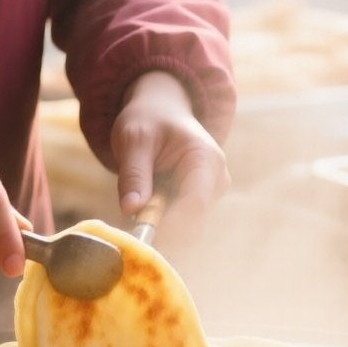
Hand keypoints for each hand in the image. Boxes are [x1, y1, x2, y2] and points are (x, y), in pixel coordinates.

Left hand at [111, 70, 230, 221]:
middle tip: (130, 218)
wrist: (160, 110)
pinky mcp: (201, 203)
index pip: (196, 204)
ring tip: (138, 199)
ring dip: (160, 224)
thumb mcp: (134, 139)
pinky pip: (181, 225)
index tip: (141, 235)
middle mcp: (216, 180)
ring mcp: (211, 194)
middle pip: (194, 222)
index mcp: (206, 159)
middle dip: (162, 228)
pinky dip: (160, 222)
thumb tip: (130, 210)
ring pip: (187, 228)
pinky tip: (146, 202)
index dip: (171, 225)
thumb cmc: (149, 119)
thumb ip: (134, 174)